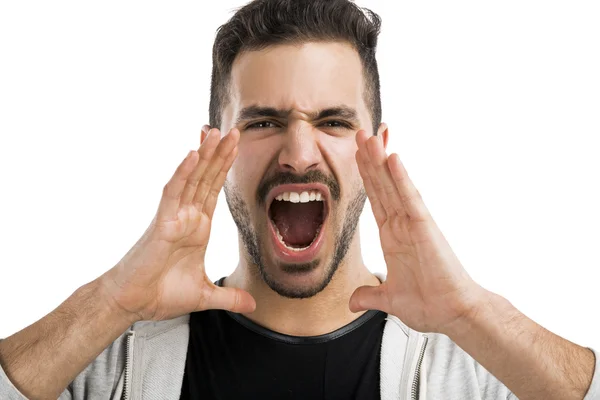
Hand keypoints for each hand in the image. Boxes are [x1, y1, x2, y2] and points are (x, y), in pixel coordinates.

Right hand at [99, 127, 255, 321]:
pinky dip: (183, 173)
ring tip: (216, 132)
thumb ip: (229, 298)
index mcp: (199, 227)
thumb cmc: (160, 294)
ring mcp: (174, 217)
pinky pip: (173, 193)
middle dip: (220, 154)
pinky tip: (192, 154)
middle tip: (234, 131)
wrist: (134, 304)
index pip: (214, 190)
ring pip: (191, 179)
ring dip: (204, 155)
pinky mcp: (161, 223)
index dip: (225, 169)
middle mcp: (187, 217)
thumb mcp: (205, 296)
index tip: (237, 148)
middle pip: (206, 178)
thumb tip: (253, 305)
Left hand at [349, 130, 484, 333]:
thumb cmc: (429, 305)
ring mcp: (413, 224)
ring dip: (381, 160)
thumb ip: (369, 296)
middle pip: (382, 184)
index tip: (356, 154)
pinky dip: (401, 179)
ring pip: (393, 185)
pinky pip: (410, 199)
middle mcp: (401, 225)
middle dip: (370, 158)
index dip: (366, 176)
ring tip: (370, 135)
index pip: (375, 198)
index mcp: (391, 236)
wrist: (453, 316)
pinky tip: (392, 159)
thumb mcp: (389, 300)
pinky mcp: (425, 229)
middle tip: (360, 132)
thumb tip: (352, 302)